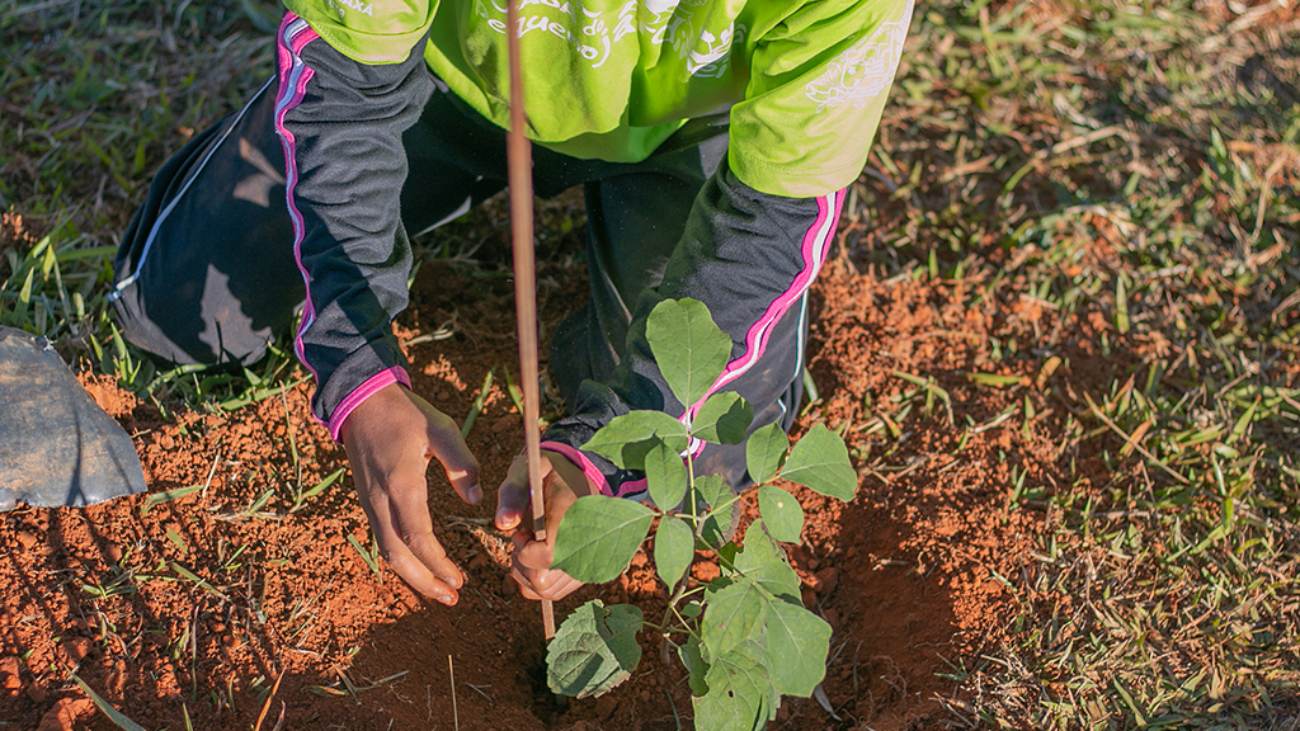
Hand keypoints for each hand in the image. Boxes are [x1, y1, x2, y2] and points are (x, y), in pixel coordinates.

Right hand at [340, 383, 480, 605]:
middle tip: (452, 597)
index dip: (438, 564)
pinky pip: (382, 538)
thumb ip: (462, 463)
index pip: (417, 537)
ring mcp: (369, 502)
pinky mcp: (367, 500)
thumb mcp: (440, 429)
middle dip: (424, 582)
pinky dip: (402, 558)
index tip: (459, 580)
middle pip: (397, 555)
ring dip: (412, 575)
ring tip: (440, 590)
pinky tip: (420, 564)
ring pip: (386, 551)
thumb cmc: (405, 413)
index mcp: (401, 484)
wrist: (361, 401)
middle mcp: (380, 499)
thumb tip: (475, 500)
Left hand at [496, 451, 596, 600]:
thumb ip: (512, 494)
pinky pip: (555, 592)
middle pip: (543, 582)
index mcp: (574, 519)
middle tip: (525, 536)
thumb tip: (502, 524)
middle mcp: (588, 545)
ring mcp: (589, 562)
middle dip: (522, 563)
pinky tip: (540, 555)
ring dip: (528, 572)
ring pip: (546, 591)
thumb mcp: (527, 470)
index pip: (547, 557)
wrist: (582, 475)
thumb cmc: (551, 471)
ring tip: (533, 545)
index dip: (525, 551)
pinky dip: (539, 579)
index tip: (522, 531)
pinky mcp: (585, 572)